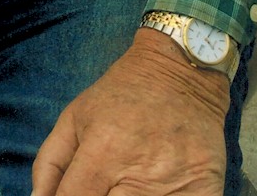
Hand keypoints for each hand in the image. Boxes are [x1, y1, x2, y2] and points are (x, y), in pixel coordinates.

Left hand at [31, 29, 229, 195]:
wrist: (182, 72)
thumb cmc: (123, 95)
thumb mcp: (76, 115)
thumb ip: (50, 162)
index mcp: (102, 151)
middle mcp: (137, 172)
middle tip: (103, 190)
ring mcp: (173, 185)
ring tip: (123, 189)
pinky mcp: (205, 191)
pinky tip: (154, 193)